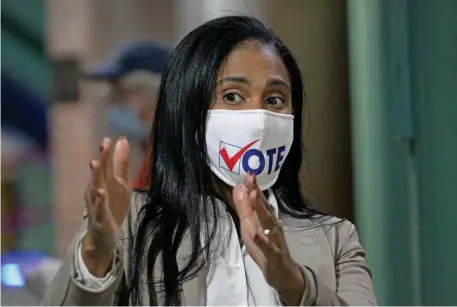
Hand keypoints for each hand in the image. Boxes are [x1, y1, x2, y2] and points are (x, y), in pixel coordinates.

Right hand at [82, 137, 131, 276]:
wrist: (103, 238)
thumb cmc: (111, 206)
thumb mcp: (120, 183)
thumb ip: (120, 163)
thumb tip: (122, 139)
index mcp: (103, 182)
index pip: (105, 165)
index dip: (106, 152)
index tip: (107, 138)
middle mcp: (96, 191)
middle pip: (99, 173)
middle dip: (101, 158)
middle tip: (103, 144)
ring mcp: (96, 205)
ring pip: (96, 188)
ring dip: (95, 175)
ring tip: (95, 162)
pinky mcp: (100, 218)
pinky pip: (100, 208)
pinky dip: (100, 200)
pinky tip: (101, 192)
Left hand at [233, 173, 304, 305]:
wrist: (283, 274)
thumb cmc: (266, 248)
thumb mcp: (251, 227)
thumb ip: (245, 208)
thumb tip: (239, 187)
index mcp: (265, 219)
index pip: (259, 201)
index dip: (253, 187)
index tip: (248, 172)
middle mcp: (271, 226)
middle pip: (263, 208)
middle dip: (257, 193)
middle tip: (251, 177)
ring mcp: (273, 240)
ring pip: (267, 223)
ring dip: (261, 209)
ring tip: (253, 195)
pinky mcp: (273, 256)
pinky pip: (268, 248)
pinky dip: (262, 241)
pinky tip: (256, 234)